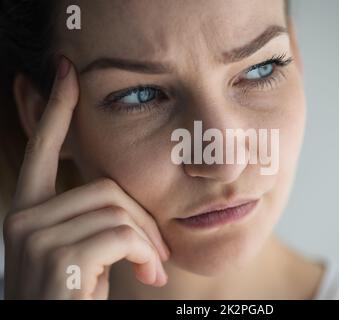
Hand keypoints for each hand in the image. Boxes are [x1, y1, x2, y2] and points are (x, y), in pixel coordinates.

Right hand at [3, 56, 169, 298]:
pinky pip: (124, 235)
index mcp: (30, 211)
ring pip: (120, 211)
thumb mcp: (83, 254)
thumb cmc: (75, 298)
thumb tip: (118, 201)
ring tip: (153, 268)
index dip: (56, 109)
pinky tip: (148, 276)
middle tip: (158, 254)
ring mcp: (37, 236)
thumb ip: (93, 220)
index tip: (66, 72)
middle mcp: (25, 217)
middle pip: (107, 187)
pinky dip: (146, 255)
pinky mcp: (60, 257)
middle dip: (144, 220)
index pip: (43, 149)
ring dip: (149, 242)